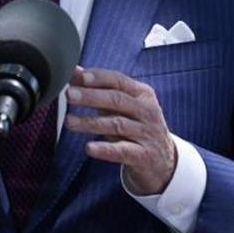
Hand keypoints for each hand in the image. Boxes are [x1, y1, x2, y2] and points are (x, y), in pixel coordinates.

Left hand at [64, 66, 176, 194]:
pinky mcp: (144, 156)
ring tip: (69, 121)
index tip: (79, 76)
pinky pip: (123, 151)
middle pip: (117, 100)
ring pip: (117, 124)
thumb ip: (98, 89)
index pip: (119, 80)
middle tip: (69, 95)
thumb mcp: (121, 106)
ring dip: (91, 122)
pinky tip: (89, 148)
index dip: (99, 77)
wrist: (164, 160)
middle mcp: (147, 111)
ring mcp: (147, 134)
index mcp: (142, 94)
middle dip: (91, 96)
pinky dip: (105, 149)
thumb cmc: (136, 126)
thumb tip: (73, 72)